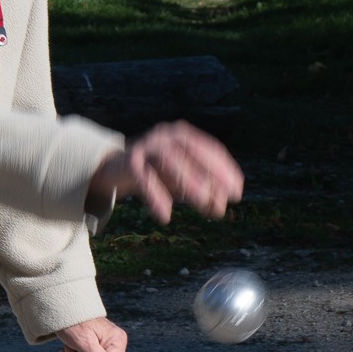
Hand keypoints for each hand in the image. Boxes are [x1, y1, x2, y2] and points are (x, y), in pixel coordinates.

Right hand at [88, 120, 243, 224]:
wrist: (115, 167)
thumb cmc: (155, 172)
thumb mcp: (179, 180)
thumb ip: (199, 189)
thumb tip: (221, 208)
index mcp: (183, 136)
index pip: (209, 149)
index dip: (225, 169)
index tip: (237, 190)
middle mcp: (166, 135)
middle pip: (192, 153)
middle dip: (212, 174)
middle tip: (227, 198)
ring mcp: (147, 145)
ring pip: (170, 160)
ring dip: (188, 181)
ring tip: (204, 202)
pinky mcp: (130, 160)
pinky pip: (145, 178)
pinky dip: (156, 197)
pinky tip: (165, 216)